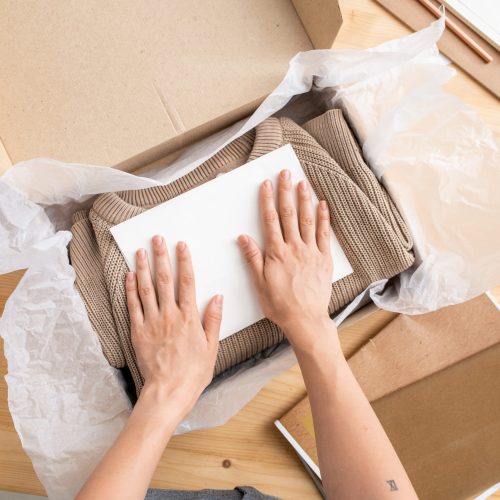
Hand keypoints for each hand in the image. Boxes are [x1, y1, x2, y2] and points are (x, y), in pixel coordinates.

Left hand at [125, 235, 221, 416]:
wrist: (169, 391)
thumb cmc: (193, 372)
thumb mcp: (212, 346)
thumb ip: (213, 319)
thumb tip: (218, 297)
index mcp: (189, 317)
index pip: (187, 282)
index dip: (184, 261)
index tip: (181, 246)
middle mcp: (169, 315)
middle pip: (164, 280)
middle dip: (161, 257)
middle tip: (157, 239)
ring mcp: (152, 323)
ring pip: (146, 289)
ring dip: (143, 268)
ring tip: (140, 252)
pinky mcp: (138, 332)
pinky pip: (133, 307)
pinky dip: (130, 290)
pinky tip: (129, 277)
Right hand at [237, 169, 333, 352]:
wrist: (305, 319)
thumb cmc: (280, 304)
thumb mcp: (260, 283)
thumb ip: (253, 258)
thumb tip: (243, 238)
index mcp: (277, 253)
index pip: (270, 220)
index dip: (267, 200)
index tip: (266, 184)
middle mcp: (294, 248)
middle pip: (289, 214)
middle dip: (286, 192)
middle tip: (285, 174)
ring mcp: (311, 252)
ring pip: (307, 220)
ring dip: (304, 199)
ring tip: (302, 182)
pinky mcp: (324, 259)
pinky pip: (324, 234)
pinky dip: (323, 218)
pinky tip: (322, 205)